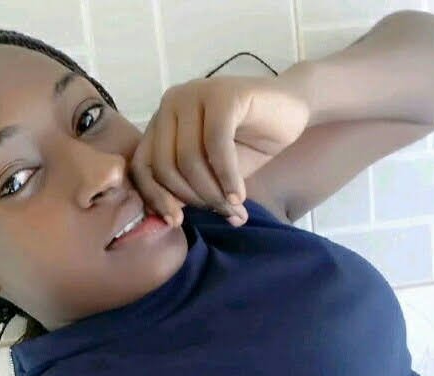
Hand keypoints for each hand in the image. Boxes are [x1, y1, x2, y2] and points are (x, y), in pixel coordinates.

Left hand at [129, 75, 310, 227]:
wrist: (291, 112)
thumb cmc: (248, 145)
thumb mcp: (211, 175)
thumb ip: (186, 190)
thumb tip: (168, 222)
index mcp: (161, 122)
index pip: (142, 166)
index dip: (156, 198)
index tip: (177, 222)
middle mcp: (171, 104)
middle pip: (165, 166)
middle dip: (193, 199)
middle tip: (220, 212)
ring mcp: (195, 94)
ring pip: (188, 159)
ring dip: (212, 192)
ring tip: (233, 206)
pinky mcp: (223, 95)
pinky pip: (216, 145)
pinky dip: (227, 177)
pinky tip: (240, 194)